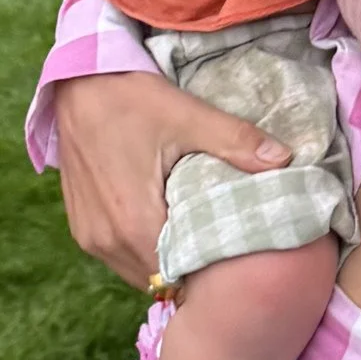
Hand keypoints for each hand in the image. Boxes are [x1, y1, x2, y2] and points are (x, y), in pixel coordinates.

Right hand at [50, 72, 289, 286]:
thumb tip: (285, 160)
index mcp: (133, 222)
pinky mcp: (82, 230)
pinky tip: (168, 224)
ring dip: (168, 259)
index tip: (239, 250)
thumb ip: (234, 141)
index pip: (183, 272)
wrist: (75, 83)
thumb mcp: (185, 114)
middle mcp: (106, 241)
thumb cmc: (128, 96)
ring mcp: (90, 238)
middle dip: (194, 264)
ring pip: (141, 271)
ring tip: (200, 233)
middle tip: (227, 242)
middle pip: (162, 276)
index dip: (213, 266)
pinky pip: (120, 257)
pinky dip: (145, 249)